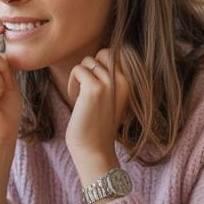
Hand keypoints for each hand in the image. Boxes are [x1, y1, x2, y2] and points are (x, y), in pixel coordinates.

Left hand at [64, 48, 130, 184]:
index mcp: (131, 83)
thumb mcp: (110, 98)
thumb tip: (95, 58)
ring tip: (79, 96)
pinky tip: (75, 98)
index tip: (93, 84)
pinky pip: (78, 70)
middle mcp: (124, 80)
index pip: (116, 54)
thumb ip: (109, 79)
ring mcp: (110, 83)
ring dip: (79, 76)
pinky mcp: (94, 88)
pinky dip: (72, 82)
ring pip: (88, 61)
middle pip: (103, 53)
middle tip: (85, 87)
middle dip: (90, 67)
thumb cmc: (98, 126)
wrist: (94, 150)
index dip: (100, 64)